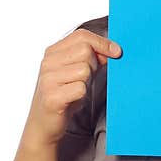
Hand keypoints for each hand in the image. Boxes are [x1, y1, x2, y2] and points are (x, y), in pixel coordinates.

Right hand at [21, 29, 121, 150]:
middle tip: (86, 79)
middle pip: (85, 50)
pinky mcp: (52, 97)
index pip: (81, 36)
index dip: (102, 42)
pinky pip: (80, 88)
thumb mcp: (75, 72)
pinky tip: (73, 100)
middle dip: (94, 65)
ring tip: (76, 90)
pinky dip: (82, 95)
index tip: (117, 52)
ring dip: (87, 82)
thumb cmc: (63, 97)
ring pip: (84, 69)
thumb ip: (90, 58)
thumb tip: (112, 50)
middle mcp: (48, 63)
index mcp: (52, 52)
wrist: (43, 125)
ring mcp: (48, 79)